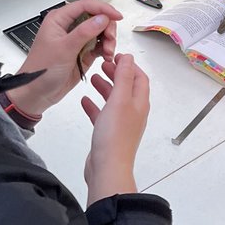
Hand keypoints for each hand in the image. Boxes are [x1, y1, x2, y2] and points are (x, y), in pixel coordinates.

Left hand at [7, 0, 121, 116]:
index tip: (117, 16)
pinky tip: (106, 57)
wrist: (37, 93)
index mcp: (59, 19)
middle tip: (110, 40)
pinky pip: (100, 45)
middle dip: (107, 27)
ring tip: (108, 52)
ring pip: (101, 31)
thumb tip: (102, 18)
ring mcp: (77, 39)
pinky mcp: (83, 52)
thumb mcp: (64, 49)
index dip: (103, 9)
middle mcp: (69, 27)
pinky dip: (106, 49)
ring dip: (108, 40)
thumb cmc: (41, 70)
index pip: (86, 5)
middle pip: (97, 17)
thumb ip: (84, 32)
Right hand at [82, 54, 149, 204]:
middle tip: (102, 64)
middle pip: (126, 88)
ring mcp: (121, 123)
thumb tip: (128, 58)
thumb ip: (123, 77)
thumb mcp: (119, 99)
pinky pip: (102, 115)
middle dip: (116, 74)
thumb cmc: (114, 134)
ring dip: (105, 87)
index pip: (139, 78)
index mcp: (140, 103)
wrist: (107, 168)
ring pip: (114, 100)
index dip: (129, 65)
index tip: (116, 56)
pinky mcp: (108, 134)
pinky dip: (95, 106)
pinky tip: (84, 100)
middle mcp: (133, 112)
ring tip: (93, 78)